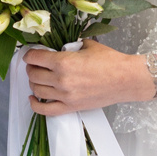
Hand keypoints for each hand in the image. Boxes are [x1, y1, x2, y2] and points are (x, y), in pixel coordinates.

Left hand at [24, 41, 155, 115]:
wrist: (126, 79)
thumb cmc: (110, 61)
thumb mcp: (87, 45)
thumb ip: (70, 46)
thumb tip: (60, 46)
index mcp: (63, 62)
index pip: (35, 58)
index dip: (30, 54)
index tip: (31, 54)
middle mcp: (61, 80)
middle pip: (33, 74)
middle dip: (31, 68)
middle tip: (36, 65)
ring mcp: (65, 96)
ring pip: (37, 90)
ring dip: (34, 83)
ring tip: (39, 78)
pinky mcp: (71, 107)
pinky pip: (45, 110)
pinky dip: (35, 104)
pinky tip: (33, 98)